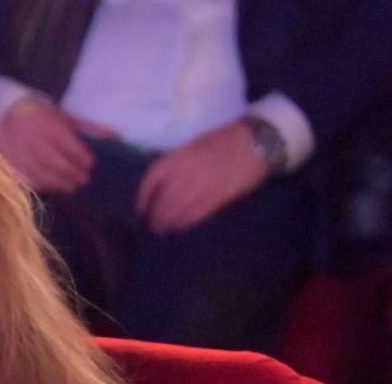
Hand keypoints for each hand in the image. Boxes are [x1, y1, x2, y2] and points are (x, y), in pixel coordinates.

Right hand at [0, 99, 102, 193]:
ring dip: (58, 181)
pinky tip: (53, 186)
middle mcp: (30, 137)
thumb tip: (114, 137)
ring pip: (40, 172)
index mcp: (46, 123)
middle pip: (54, 160)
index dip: (80, 156)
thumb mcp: (65, 116)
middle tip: (84, 179)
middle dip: (71, 172)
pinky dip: (42, 183)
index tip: (91, 164)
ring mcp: (17, 151)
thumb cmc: (41, 115)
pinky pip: (26, 176)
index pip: (66, 143)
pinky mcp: (8, 161)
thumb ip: (88, 127)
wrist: (5, 113)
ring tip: (72, 186)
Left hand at [136, 120, 269, 233]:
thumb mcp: (194, 146)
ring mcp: (203, 184)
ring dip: (169, 222)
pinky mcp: (219, 195)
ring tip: (165, 229)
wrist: (257, 141)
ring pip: (178, 208)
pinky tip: (181, 227)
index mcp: (179, 156)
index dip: (143, 196)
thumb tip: (165, 183)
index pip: (152, 178)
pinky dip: (186, 222)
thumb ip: (178, 164)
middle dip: (156, 215)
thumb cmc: (224, 141)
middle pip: (164, 199)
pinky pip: (197, 212)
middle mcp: (186, 171)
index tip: (140, 209)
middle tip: (154, 225)